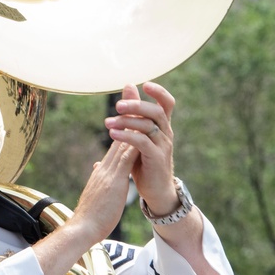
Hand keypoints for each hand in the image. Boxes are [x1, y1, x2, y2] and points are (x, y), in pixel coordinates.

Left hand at [103, 82, 175, 213]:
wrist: (155, 190)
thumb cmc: (145, 162)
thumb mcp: (138, 134)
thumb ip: (134, 111)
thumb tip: (128, 86)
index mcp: (162, 126)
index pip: (167, 103)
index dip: (159, 91)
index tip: (144, 84)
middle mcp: (166, 133)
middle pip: (156, 111)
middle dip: (136, 105)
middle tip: (117, 106)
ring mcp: (163, 146)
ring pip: (148, 125)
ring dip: (126, 121)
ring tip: (108, 123)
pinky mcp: (156, 158)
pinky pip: (142, 142)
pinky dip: (126, 136)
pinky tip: (112, 135)